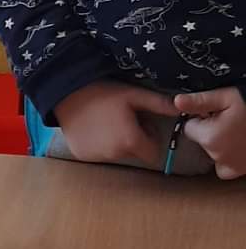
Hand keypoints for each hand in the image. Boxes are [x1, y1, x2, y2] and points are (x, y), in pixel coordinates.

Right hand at [55, 82, 176, 167]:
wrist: (66, 92)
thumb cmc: (103, 92)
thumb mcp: (134, 95)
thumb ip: (159, 104)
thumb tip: (182, 107)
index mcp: (131, 141)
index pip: (153, 154)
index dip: (151, 139)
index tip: (142, 124)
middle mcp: (115, 154)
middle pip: (135, 154)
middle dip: (134, 141)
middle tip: (124, 120)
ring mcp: (97, 157)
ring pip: (116, 155)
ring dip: (117, 143)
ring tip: (107, 122)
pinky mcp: (82, 156)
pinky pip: (99, 154)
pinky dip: (99, 145)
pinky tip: (93, 128)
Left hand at [174, 89, 245, 180]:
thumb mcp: (228, 97)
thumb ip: (201, 101)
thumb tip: (177, 102)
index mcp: (210, 137)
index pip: (189, 128)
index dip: (201, 118)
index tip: (215, 113)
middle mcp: (217, 156)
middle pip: (201, 141)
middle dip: (210, 131)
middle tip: (230, 120)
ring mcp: (231, 166)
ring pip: (212, 153)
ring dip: (219, 144)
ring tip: (238, 131)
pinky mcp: (240, 170)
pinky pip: (224, 168)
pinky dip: (227, 159)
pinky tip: (238, 146)